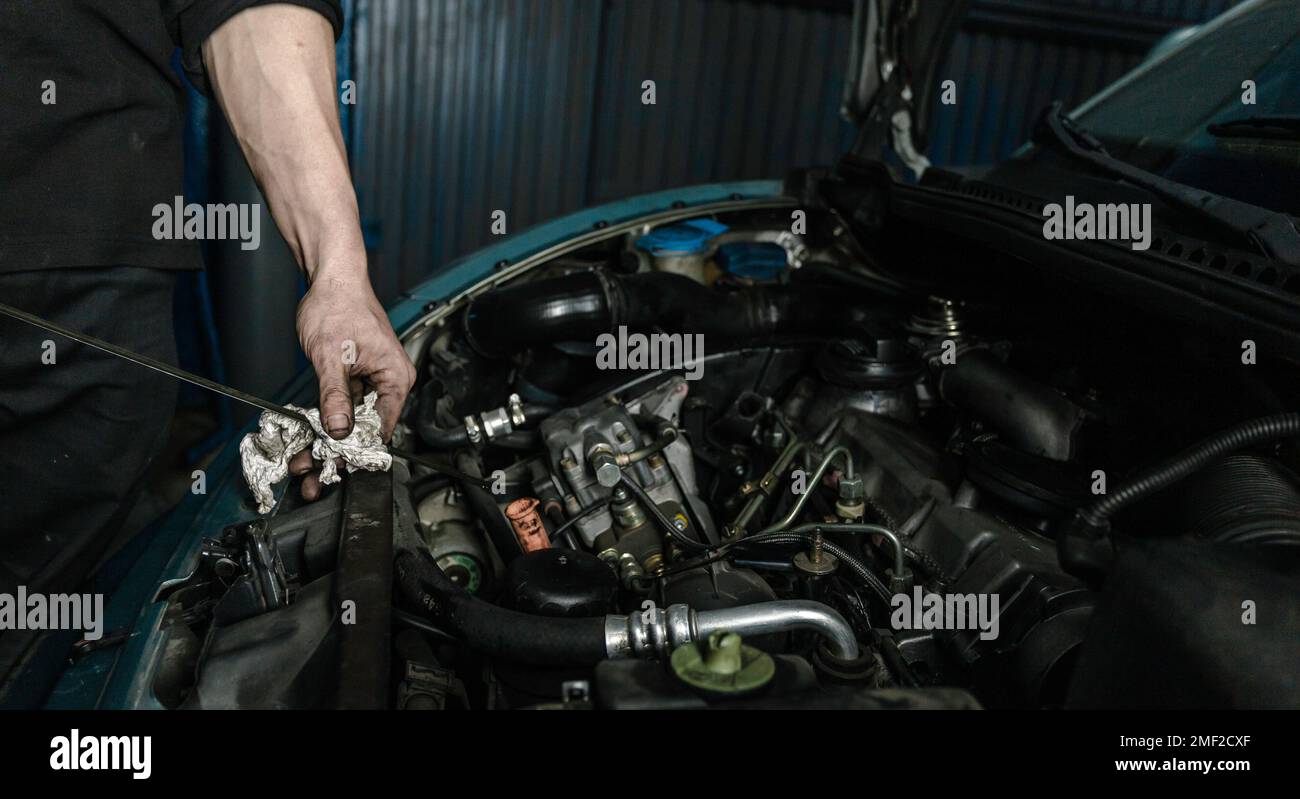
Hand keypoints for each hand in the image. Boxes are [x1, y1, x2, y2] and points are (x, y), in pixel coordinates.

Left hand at [290, 273, 415, 499]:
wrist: (331, 278)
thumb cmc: (338, 306)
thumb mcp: (331, 355)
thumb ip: (336, 396)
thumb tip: (339, 430)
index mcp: (396, 377)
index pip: (381, 426)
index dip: (356, 450)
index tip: (333, 468)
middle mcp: (390, 381)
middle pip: (366, 428)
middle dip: (339, 453)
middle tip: (312, 474)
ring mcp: (373, 380)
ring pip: (352, 420)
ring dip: (329, 441)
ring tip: (305, 464)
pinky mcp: (356, 376)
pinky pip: (344, 406)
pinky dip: (327, 421)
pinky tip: (309, 440)